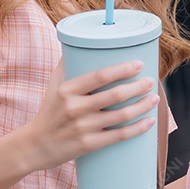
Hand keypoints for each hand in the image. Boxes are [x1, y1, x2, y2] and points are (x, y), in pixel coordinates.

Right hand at [20, 58, 158, 172]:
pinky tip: (149, 121)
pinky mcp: (89, 145)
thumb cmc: (48, 112)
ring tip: (154, 98)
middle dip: (138, 87)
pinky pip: (119, 136)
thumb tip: (79, 42)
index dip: (122, 69)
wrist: (35, 146)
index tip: (139, 64)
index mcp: (67, 90)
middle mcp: (75, 108)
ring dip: (142, 106)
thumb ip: (66, 66)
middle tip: (151, 82)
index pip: (100, 76)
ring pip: (121, 116)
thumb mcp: (53, 86)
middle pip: (115, 95)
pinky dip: (138, 128)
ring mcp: (83, 128)